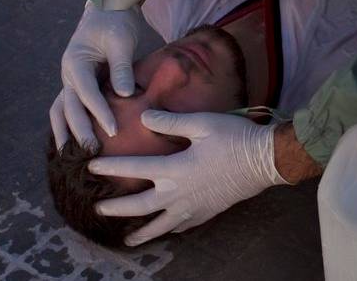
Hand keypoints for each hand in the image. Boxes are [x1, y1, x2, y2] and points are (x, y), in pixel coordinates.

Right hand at [49, 1, 141, 148]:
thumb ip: (121, 67)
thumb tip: (125, 94)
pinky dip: (69, 126)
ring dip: (65, 133)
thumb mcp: (121, 40)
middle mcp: (68, 73)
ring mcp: (71, 80)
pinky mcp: (80, 84)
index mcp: (75, 61)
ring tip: (71, 157)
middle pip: (69, 107)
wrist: (110, 8)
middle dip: (79, 131)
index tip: (114, 131)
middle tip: (92, 153)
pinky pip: (70, 108)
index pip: (86, 93)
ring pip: (61, 111)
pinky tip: (75, 143)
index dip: (99, 113)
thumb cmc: (116, 21)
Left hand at [89, 111, 288, 245]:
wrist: (264, 161)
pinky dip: (169, 230)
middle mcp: (180, 193)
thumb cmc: (234, 138)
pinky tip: (165, 230)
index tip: (92, 166)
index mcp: (176, 169)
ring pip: (160, 225)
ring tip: (126, 239)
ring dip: (141, 232)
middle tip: (98, 208)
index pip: (135, 169)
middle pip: (140, 206)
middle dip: (117, 208)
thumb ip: (171, 122)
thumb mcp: (201, 124)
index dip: (111, 167)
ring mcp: (194, 207)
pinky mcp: (207, 212)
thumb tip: (145, 117)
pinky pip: (182, 226)